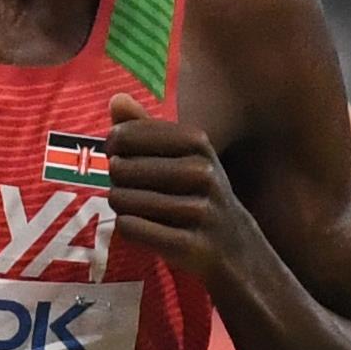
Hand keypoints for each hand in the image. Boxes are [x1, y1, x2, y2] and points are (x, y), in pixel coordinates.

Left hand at [106, 96, 267, 292]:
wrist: (238, 251)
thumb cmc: (198, 196)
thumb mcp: (183, 156)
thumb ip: (145, 127)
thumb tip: (115, 98)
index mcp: (198, 143)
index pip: (124, 135)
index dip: (113, 148)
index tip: (121, 155)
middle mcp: (202, 173)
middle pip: (119, 169)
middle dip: (118, 182)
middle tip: (138, 190)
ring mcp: (199, 210)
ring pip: (121, 200)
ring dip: (123, 208)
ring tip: (145, 211)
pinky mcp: (189, 244)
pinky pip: (130, 228)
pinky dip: (130, 230)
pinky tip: (150, 230)